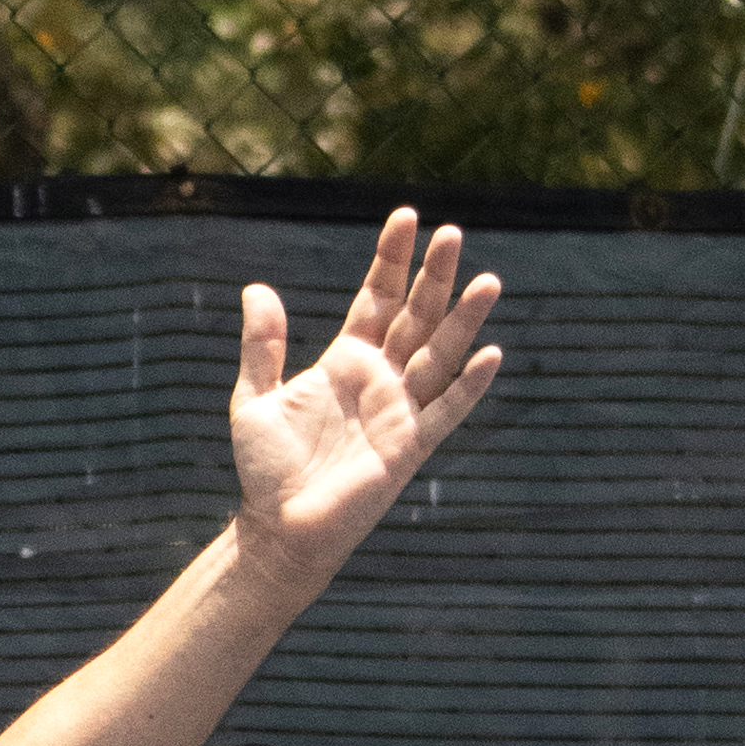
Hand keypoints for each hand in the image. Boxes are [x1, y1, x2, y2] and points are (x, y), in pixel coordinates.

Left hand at [225, 208, 500, 587]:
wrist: (276, 528)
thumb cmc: (265, 469)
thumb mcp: (254, 397)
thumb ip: (262, 345)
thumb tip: (257, 289)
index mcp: (347, 360)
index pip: (378, 298)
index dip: (392, 259)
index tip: (407, 216)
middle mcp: (380, 379)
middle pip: (415, 316)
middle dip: (433, 276)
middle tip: (452, 232)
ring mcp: (399, 411)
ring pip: (439, 356)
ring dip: (464, 321)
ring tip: (488, 281)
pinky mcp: (408, 447)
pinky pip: (445, 412)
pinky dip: (468, 386)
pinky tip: (490, 354)